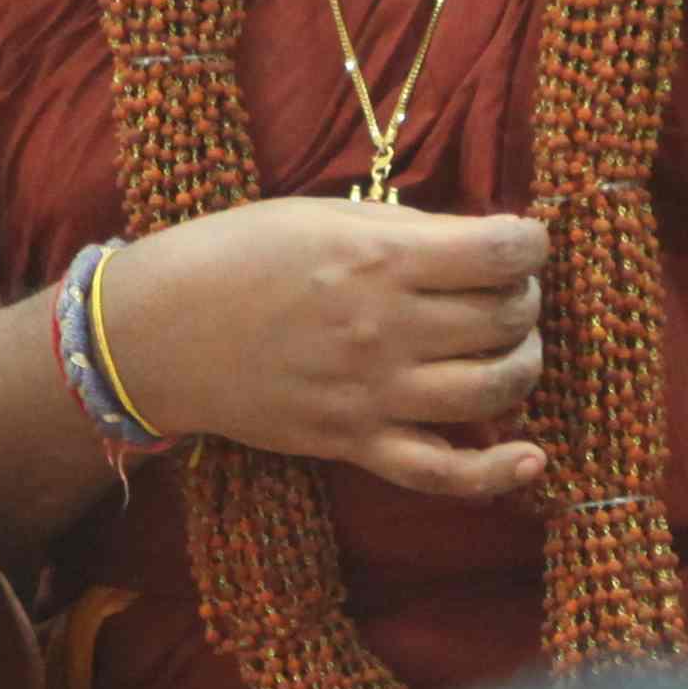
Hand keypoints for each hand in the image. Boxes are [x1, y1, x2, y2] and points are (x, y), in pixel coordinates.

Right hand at [93, 201, 548, 499]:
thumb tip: (482, 245)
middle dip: (525, 300)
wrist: (157, 333)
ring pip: (495, 391)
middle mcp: (386, 327)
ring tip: (506, 349)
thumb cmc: (235, 255)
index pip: (502, 254)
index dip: (530, 244)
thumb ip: (405, 229)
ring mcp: (373, 393)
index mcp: (380, 258)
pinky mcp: (354, 443)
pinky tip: (530, 458)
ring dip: (522, 366)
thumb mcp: (322, 214)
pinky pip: (443, 474)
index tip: (522, 243)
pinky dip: (497, 473)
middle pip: (508, 319)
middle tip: (505, 293)